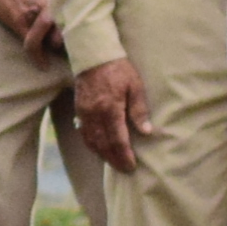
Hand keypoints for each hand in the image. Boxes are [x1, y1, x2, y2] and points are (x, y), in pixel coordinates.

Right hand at [71, 57, 150, 173]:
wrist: (94, 56)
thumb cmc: (119, 69)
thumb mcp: (136, 86)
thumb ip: (139, 110)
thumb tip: (146, 131)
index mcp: (111, 108)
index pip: (118, 139)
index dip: (125, 155)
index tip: (132, 166)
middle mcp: (95, 114)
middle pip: (103, 144)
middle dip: (113, 159)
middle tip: (124, 169)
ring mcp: (84, 112)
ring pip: (91, 140)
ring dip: (102, 154)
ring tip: (112, 162)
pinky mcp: (79, 109)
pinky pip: (83, 132)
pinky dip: (91, 144)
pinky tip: (98, 148)